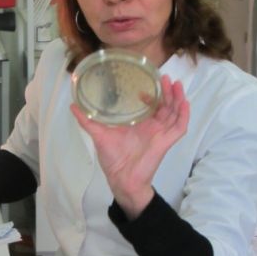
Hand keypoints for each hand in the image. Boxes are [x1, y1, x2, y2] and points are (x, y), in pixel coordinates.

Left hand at [70, 75, 189, 218]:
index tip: (145, 85)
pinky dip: (184, 115)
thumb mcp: (98, 134)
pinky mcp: (165, 142)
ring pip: (174, 113)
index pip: (151, 106)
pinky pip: (179, 127)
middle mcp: (152, 127)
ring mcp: (160, 134)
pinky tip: (183, 103)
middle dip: (167, 91)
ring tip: (176, 84)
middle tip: (164, 77)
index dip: (151, 95)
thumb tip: (73, 106)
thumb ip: (87, 120)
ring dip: (177, 98)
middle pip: (165, 106)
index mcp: (139, 125)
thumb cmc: (112, 158)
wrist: (121, 178)